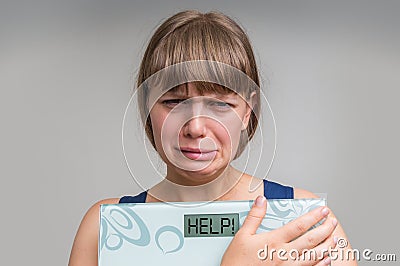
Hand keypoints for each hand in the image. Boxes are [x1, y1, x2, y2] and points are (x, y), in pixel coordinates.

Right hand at [220, 196, 337, 265]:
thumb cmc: (237, 261)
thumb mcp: (242, 235)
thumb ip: (254, 216)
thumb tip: (262, 200)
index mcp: (273, 240)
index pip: (299, 225)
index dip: (313, 217)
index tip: (322, 210)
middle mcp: (283, 254)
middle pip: (311, 240)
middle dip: (325, 229)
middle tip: (332, 221)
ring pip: (314, 256)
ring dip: (327, 246)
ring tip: (335, 238)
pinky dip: (321, 264)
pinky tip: (327, 259)